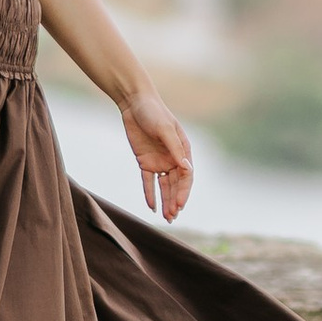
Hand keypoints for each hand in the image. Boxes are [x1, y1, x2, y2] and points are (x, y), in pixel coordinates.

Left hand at [122, 90, 193, 221]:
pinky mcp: (145, 162)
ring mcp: (159, 161)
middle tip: (173, 217)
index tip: (179, 205)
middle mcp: (173, 158)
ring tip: (167, 217)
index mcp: (183, 150)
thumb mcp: (165, 129)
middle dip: (175, 201)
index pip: (186, 176)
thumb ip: (175, 149)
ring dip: (166, 200)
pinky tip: (152, 207)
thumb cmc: (153, 112)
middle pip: (176, 184)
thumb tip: (187, 168)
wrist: (134, 103)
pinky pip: (148, 181)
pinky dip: (150, 194)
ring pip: (164, 186)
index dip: (184, 191)